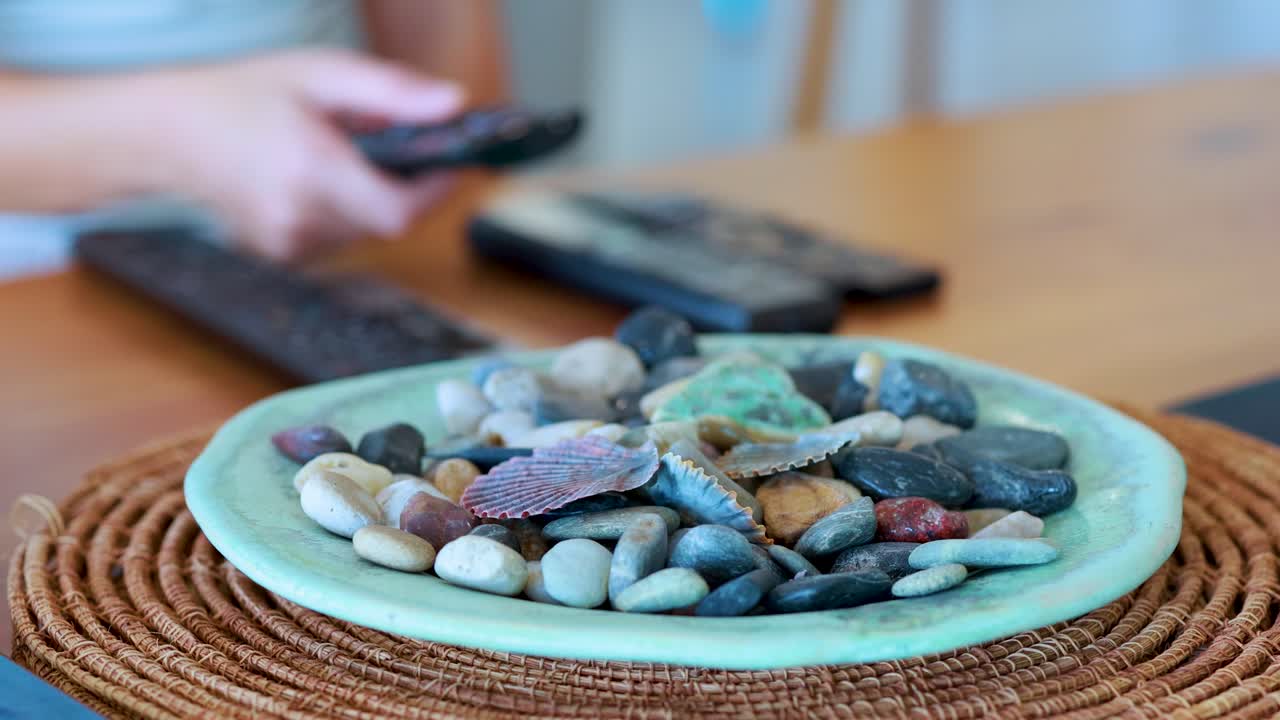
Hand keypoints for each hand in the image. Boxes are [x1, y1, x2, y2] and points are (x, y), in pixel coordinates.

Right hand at [149, 49, 463, 259]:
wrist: (168, 134)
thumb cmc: (240, 96)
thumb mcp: (320, 74)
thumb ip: (392, 91)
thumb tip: (452, 105)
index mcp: (311, 171)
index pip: (400, 212)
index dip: (435, 192)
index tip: (451, 164)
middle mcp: (299, 217)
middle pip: (388, 220)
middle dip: (402, 185)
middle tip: (390, 146)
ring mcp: (288, 243)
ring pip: (365, 231)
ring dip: (371, 197)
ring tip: (341, 157)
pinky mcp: (283, 256)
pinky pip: (339, 238)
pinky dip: (343, 210)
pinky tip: (316, 180)